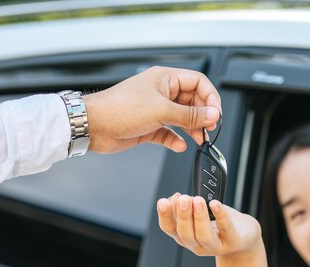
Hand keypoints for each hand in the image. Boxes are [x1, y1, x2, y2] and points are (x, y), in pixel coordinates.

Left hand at [84, 66, 221, 153]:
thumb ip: (190, 115)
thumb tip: (211, 114)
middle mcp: (161, 92)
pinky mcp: (149, 126)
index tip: (215, 114)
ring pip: (182, 118)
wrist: (94, 126)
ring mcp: (155, 109)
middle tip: (208, 128)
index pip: (198, 82)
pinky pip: (169, 132)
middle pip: (193, 101)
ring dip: (192, 128)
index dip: (210, 97)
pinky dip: (176, 139)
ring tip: (199, 138)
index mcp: (165, 79)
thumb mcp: (161, 111)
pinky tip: (180, 145)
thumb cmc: (119, 109)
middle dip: (203, 115)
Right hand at [157, 194, 261, 256]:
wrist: (244, 236)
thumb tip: (176, 197)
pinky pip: (226, 229)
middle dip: (182, 215)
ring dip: (199, 217)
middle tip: (183, 199)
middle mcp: (198, 244)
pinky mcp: (233, 242)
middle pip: (185, 234)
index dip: (164, 216)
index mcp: (185, 236)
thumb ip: (187, 206)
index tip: (163, 201)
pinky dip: (220, 215)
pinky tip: (215, 204)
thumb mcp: (199, 214)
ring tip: (197, 200)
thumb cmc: (219, 223)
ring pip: (204, 236)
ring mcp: (216, 246)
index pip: (169, 229)